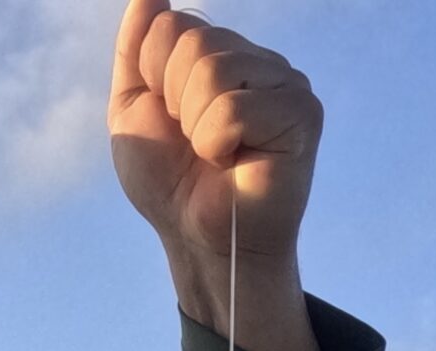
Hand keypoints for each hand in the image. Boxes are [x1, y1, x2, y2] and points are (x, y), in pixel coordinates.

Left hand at [109, 0, 322, 350]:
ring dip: (197, 127)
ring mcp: (286, 83)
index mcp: (221, 54)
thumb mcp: (134, 111)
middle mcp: (258, 61)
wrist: (197, 239)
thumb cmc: (171, 184)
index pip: (172, 27)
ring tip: (216, 155)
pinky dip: (218, 144)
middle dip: (176, 103)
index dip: (156, 81)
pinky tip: (236, 162)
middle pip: (194, 42)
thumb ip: (136, 51)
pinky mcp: (301, 114)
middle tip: (197, 144)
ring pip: (213, 71)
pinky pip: (234, 108)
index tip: (174, 123)